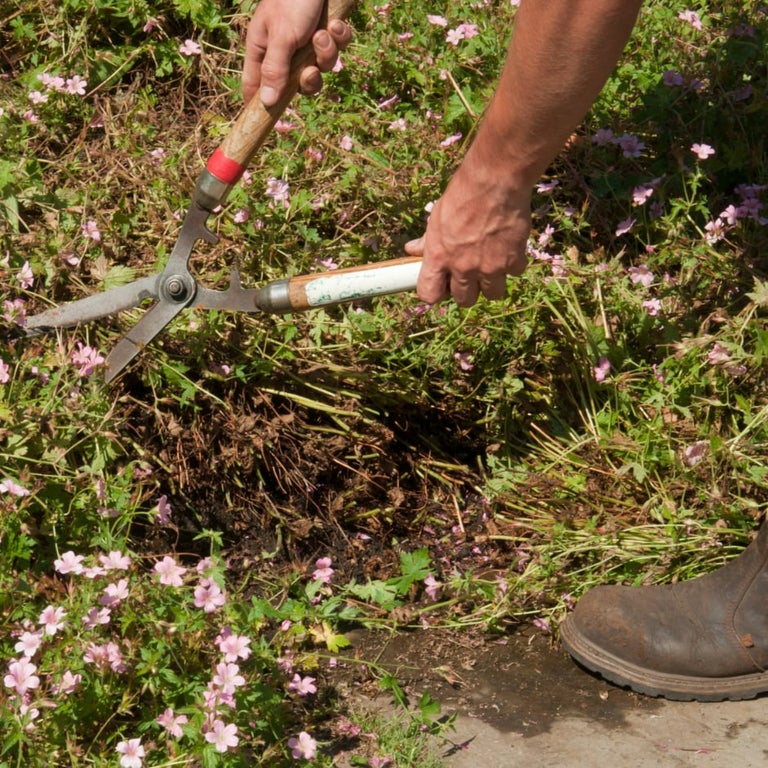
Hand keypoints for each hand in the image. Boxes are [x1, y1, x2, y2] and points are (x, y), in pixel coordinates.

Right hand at [242, 0, 351, 105]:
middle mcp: (285, 50)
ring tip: (323, 32)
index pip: (255, 88)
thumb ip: (275, 70)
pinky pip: (337, 49)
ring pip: (321, 69)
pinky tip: (334, 22)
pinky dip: (339, 39)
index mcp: (263, 50)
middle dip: (308, 81)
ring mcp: (308, 42)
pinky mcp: (328, 32)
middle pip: (296, 87)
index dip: (262, 106)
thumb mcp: (282, 37)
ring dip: (327, 54)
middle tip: (310, 70)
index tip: (268, 124)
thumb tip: (267, 104)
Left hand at [405, 163, 531, 306]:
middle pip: (464, 300)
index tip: (441, 285)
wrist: (495, 180)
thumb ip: (427, 241)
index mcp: (439, 257)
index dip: (435, 293)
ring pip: (492, 294)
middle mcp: (463, 267)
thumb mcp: (437, 217)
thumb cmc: (462, 194)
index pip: (429, 294)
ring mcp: (489, 267)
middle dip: (467, 291)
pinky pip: (513, 274)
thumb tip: (411, 249)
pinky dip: (513, 264)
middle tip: (470, 275)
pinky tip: (509, 248)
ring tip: (492, 265)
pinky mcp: (513, 260)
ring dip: (492, 283)